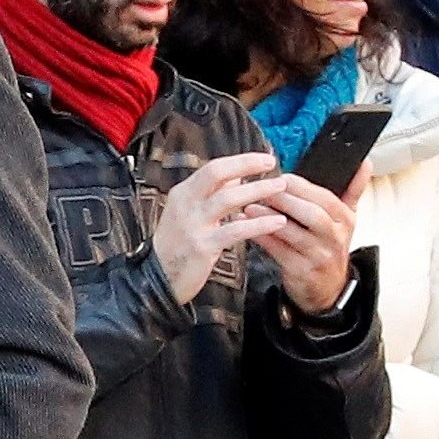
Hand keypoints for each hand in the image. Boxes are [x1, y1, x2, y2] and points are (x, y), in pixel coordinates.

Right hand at [149, 151, 284, 304]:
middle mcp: (186, 204)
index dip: (240, 160)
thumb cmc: (177, 246)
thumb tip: (237, 175)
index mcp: (183, 193)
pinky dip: (259, 224)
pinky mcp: (203, 247)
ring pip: (228, 199)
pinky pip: (235, 231)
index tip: (264, 158)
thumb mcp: (189, 214)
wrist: (158, 279)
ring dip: (258, 190)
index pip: (213, 168)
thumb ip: (213, 194)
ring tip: (280, 188)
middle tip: (272, 164)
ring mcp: (193, 225)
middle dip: (246, 165)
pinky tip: (278, 221)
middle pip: (216, 173)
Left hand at [242, 171, 360, 315]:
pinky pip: (278, 251)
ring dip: (269, 218)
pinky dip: (262, 237)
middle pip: (312, 214)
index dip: (302, 186)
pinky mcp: (300, 271)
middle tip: (263, 188)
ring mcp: (318, 255)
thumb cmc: (331, 246)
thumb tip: (364, 162)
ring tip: (250, 206)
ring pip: (293, 233)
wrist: (329, 288)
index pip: (326, 198)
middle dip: (286, 199)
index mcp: (344, 218)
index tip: (281, 176)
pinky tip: (247, 226)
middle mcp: (334, 236)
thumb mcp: (347, 219)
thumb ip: (353, 189)